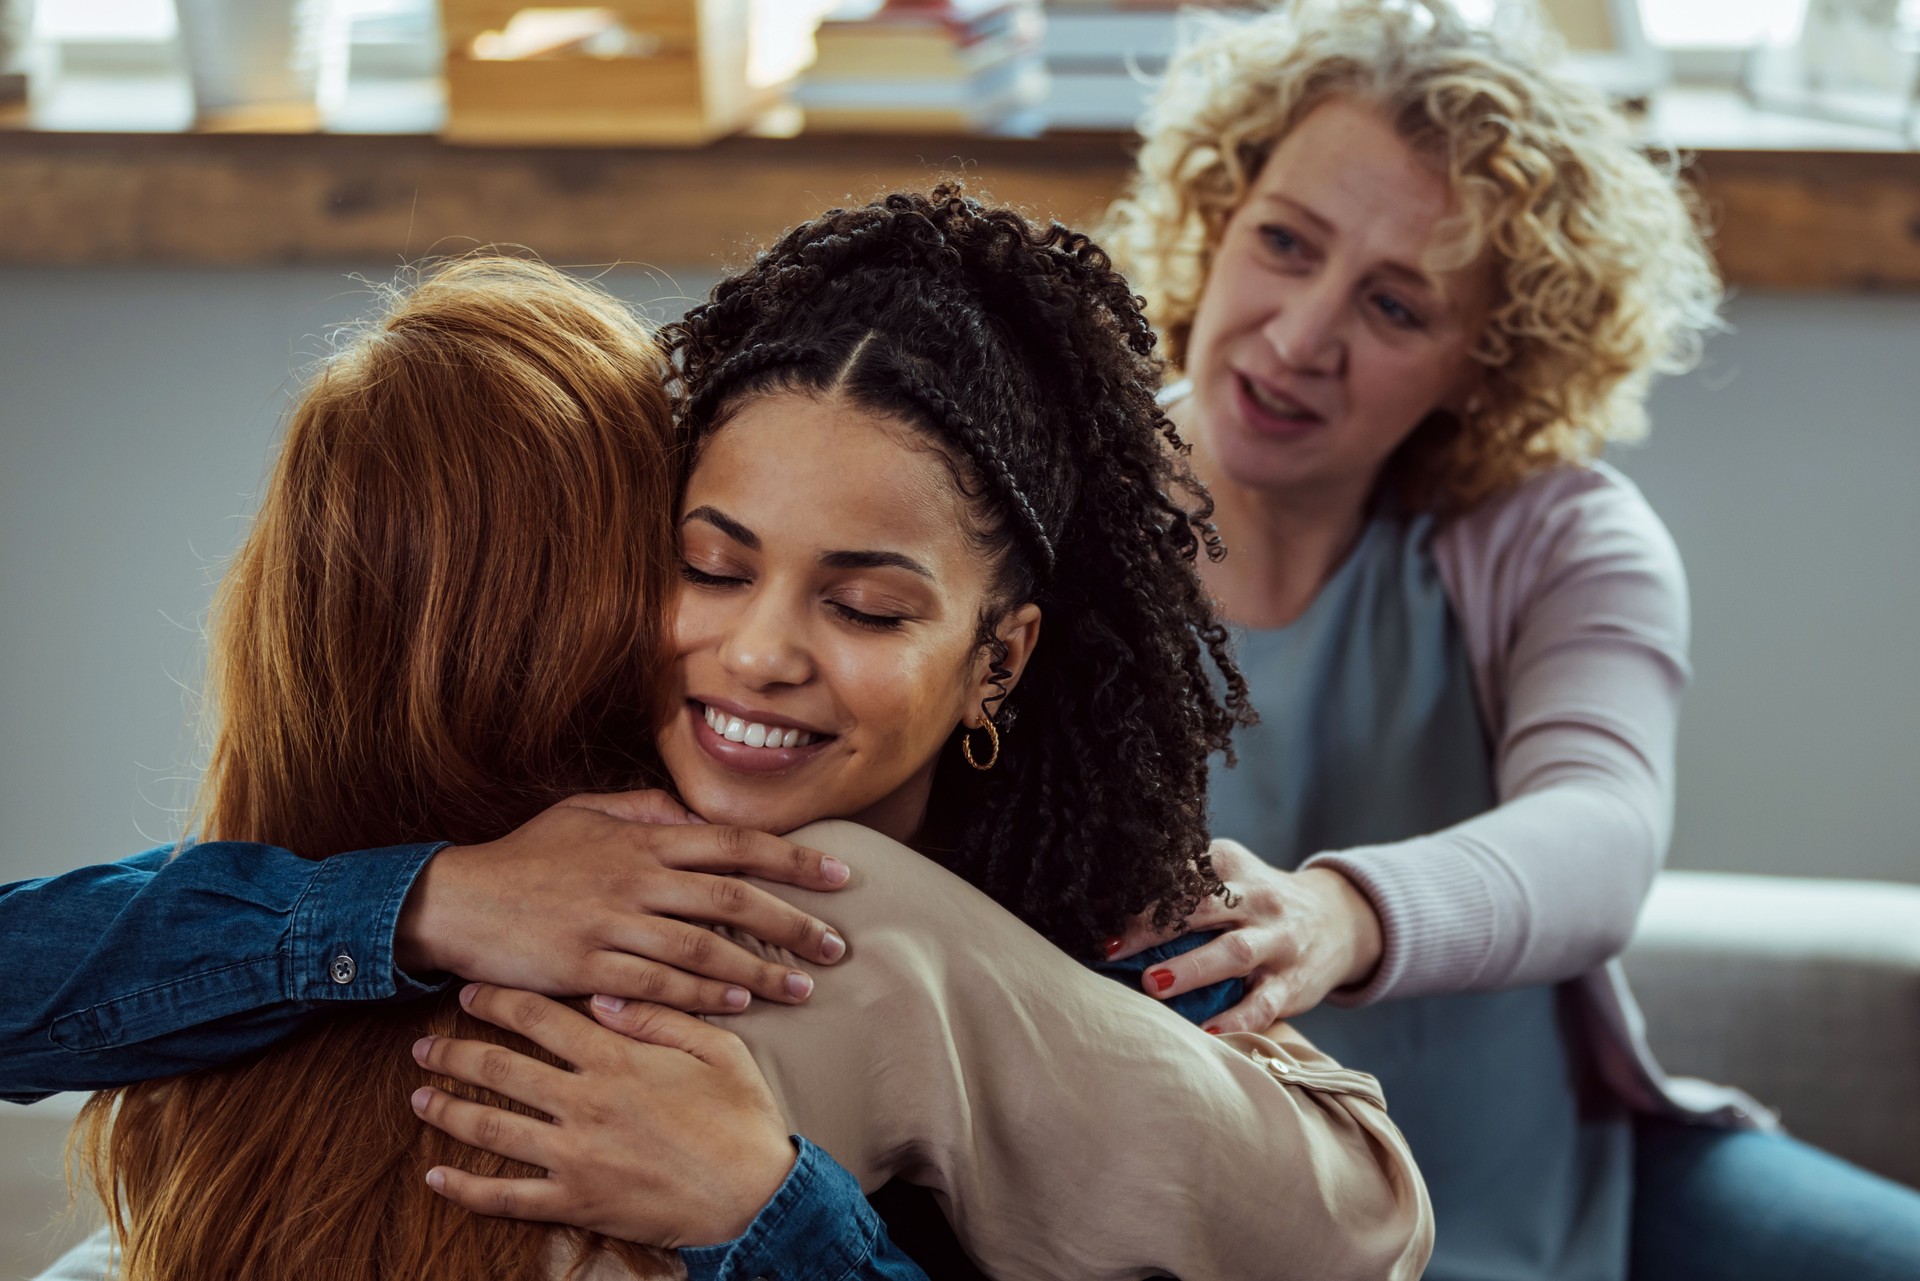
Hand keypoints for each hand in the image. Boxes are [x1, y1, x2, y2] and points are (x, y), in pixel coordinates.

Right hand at [395, 789, 849, 1013]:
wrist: (456, 900)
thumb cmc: (525, 856)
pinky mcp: (586, 967)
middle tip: (838, 946)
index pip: (736, 844)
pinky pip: (657, 986)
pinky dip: (702, 997)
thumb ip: (645, 809)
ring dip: (760, 970)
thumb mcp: (583, 813)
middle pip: (733, 898)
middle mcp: (636, 879)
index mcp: (643, 840)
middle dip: (794, 923)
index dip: (794, 858)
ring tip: (803, 987)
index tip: (840, 875)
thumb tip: (695, 810)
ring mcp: (612, 925)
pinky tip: (739, 1005)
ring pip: (704, 949)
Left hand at [412, 983, 796, 1247]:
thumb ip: (657, 1017)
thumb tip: (601, 995)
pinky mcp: (575, 1203)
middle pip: (500, 1068)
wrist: (755, 1196)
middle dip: (454, 1052)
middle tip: (424, 1045)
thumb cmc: (743, 1117)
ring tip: (418, 1098)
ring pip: (489, 1128)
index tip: (470, 992)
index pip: (540, 1017)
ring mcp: (574, 1155)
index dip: (498, 1000)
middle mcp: (585, 1102)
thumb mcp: (716, 1047)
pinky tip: (435, 1177)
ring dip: (446, 1110)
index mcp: (617, 1058)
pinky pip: (505, 1197)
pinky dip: (464, 1188)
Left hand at [1107, 839, 1382, 1031]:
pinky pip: (1263, 1003)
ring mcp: (1277, 941)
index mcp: (1231, 867)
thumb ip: (1183, 887)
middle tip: (1114, 948)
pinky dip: (1236, 1019)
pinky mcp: (1293, 983)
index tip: (1101, 909)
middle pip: (1202, 908)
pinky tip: (1208, 1033)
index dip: (1144, 889)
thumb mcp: (1230, 876)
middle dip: (1156, 927)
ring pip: (1234, 952)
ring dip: (1191, 968)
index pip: (1184, 871)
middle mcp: (1256, 899)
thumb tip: (1108, 909)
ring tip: (1151, 984)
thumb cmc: (1257, 901)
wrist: (1338, 918)